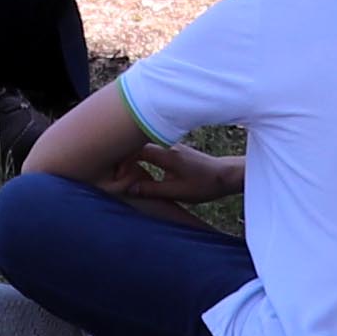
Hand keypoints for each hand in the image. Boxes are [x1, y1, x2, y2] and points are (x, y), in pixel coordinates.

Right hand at [104, 136, 238, 206]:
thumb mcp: (177, 192)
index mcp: (166, 155)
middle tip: (112, 171)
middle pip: (135, 143)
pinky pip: (149, 147)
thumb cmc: (204, 185)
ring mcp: (169, 145)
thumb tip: (130, 188)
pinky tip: (135, 166)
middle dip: (120, 155)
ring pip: (141, 144)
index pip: (135, 150)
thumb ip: (152, 190)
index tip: (117, 176)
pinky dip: (138, 155)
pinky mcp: (172, 148)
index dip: (122, 161)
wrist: (224, 175)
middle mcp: (166, 145)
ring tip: (120, 169)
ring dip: (129, 154)